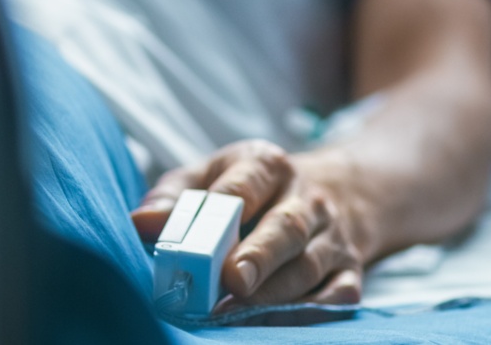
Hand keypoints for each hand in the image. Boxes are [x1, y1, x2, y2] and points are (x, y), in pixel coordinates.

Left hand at [131, 140, 372, 308]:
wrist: (330, 193)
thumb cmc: (249, 190)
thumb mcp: (209, 176)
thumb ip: (173, 197)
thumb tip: (140, 224)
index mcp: (268, 166)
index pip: (247, 183)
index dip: (227, 206)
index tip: (204, 238)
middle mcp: (306, 199)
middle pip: (285, 227)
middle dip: (259, 255)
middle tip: (233, 281)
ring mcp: (332, 236)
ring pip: (308, 266)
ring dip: (275, 293)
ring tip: (238, 312)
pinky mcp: (349, 270)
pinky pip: (337, 296)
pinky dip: (309, 313)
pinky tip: (274, 324)